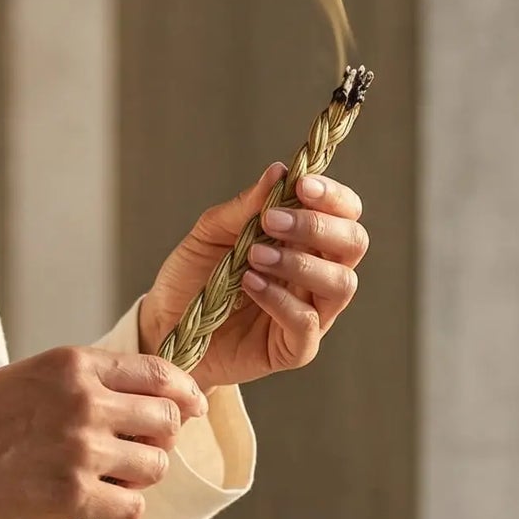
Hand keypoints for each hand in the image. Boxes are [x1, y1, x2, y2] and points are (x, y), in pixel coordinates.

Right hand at [0, 345, 208, 518]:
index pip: (160, 373)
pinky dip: (120, 508)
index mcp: (73, 363)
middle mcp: (85, 401)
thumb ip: (85, 381)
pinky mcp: (72, 498)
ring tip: (107, 478)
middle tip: (135, 450)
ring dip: (140, 476)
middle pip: (168, 421)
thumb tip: (146, 400)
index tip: (192, 408)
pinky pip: (132, 506)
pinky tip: (93, 503)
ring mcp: (81, 451)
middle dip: (161, 439)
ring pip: (156, 466)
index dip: (185, 394)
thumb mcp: (30, 377)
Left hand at [138, 162, 368, 390]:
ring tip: (254, 255)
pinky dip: (280, 300)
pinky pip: (306, 323)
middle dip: (318, 226)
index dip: (333, 197)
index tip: (302, 185)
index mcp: (305, 241)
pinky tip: (250, 284)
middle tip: (271, 220)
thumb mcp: (211, 232)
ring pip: (340, 284)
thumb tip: (279, 171)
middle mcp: (317, 274)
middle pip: (353, 245)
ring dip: (299, 263)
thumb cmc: (194, 275)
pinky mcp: (294, 348)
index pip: (345, 214)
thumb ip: (245, 206)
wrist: (165, 325)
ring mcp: (311, 313)